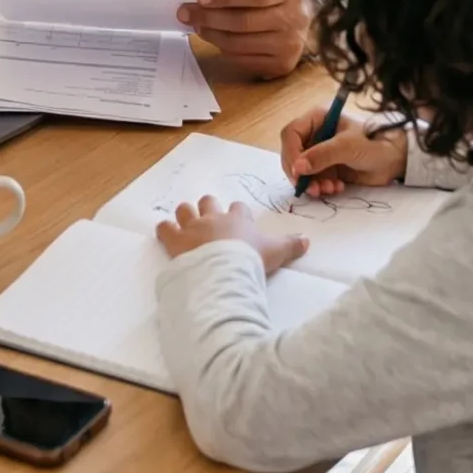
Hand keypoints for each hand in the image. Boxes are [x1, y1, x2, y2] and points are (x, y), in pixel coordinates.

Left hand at [157, 196, 309, 274]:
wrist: (224, 270)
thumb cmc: (250, 259)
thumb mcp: (276, 252)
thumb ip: (291, 245)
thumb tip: (307, 240)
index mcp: (238, 220)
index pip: (239, 208)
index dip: (238, 213)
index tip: (239, 221)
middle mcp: (214, 218)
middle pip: (208, 201)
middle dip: (208, 208)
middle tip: (210, 220)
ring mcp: (193, 227)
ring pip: (185, 209)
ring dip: (185, 215)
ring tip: (186, 224)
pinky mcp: (175, 239)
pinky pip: (164, 227)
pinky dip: (165, 230)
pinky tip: (167, 235)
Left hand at [180, 0, 312, 77]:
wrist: (302, 17)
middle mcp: (295, 18)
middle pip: (244, 22)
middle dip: (209, 17)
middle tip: (186, 12)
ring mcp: (290, 45)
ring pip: (239, 44)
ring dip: (211, 34)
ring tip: (196, 24)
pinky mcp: (281, 65)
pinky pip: (242, 59)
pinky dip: (223, 49)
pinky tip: (214, 37)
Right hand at [280, 105, 407, 198]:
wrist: (395, 160)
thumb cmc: (374, 143)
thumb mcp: (348, 147)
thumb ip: (322, 155)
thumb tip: (297, 168)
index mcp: (318, 118)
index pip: (291, 133)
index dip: (291, 153)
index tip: (298, 172)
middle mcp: (316, 133)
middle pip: (293, 153)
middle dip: (301, 173)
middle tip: (311, 188)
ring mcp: (321, 152)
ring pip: (302, 170)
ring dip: (312, 183)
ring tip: (328, 190)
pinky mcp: (327, 168)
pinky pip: (314, 179)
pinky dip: (321, 187)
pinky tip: (337, 188)